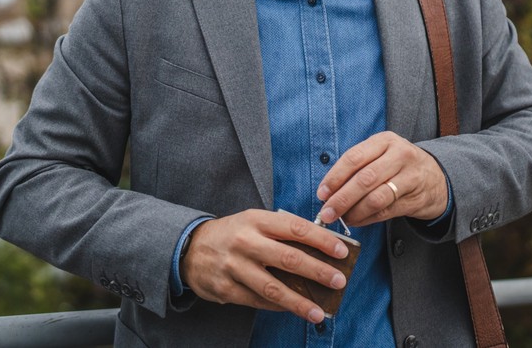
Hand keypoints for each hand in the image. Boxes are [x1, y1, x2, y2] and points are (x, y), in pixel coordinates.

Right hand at [182, 209, 349, 323]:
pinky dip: (279, 307)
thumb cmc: (232, 233)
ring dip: (300, 301)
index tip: (341, 251)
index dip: (321, 240)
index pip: (296, 228)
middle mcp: (246, 242)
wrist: (189, 248)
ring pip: (273, 287)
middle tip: (338, 281)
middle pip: (288, 258)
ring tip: (319, 311)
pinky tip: (294, 310)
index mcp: (256, 220)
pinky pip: (258, 301)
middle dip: (317, 271)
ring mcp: (234, 267)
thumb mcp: (254, 221)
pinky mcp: (226, 289)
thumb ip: (282, 231)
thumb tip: (320, 247)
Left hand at [316, 131, 448, 226]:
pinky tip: (357, 221)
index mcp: (385, 140)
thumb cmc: (398, 165)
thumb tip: (328, 191)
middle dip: (342, 198)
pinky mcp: (416, 198)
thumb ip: (358, 167)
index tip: (322, 193)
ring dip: (354, 212)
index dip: (335, 177)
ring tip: (342, 219)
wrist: (437, 177)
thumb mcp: (381, 154)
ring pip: (376, 198)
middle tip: (327, 213)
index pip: (354, 157)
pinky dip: (367, 219)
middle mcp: (399, 155)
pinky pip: (386, 211)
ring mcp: (410, 177)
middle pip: (364, 179)